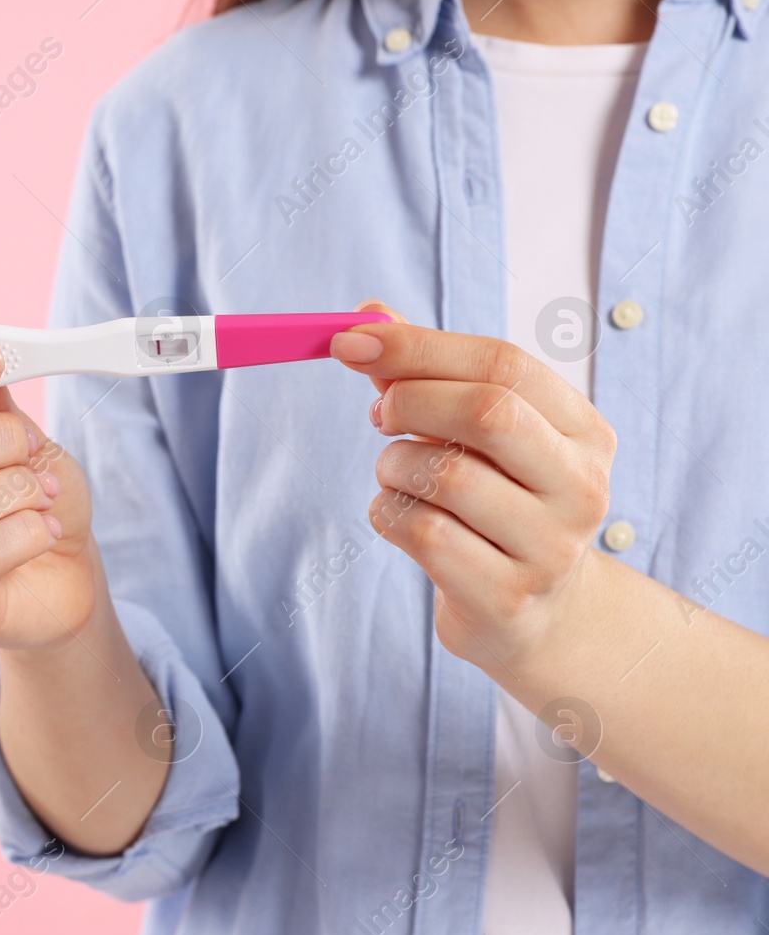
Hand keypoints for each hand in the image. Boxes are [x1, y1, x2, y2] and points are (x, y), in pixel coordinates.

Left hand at [329, 302, 617, 670]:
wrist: (532, 617)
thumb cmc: (494, 506)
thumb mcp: (475, 436)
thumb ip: (426, 373)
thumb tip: (367, 317)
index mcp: (584, 432)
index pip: (505, 364)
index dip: (420, 347)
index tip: (350, 341)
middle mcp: (582, 487)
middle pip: (488, 413)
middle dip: (411, 400)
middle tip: (379, 415)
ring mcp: (549, 548)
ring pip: (446, 476)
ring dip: (393, 466)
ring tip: (397, 475)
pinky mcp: (505, 598)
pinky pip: (421, 533)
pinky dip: (388, 513)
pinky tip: (400, 518)